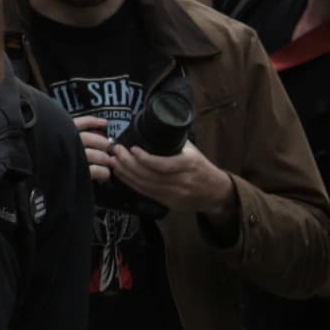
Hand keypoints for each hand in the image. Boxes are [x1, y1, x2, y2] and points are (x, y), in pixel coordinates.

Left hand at [99, 140, 232, 218]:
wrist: (215, 192)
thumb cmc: (201, 167)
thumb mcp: (192, 152)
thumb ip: (174, 142)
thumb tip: (152, 126)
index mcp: (189, 165)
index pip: (164, 164)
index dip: (145, 158)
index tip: (132, 148)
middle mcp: (182, 181)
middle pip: (150, 175)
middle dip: (129, 163)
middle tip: (116, 152)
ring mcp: (175, 194)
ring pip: (145, 185)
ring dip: (126, 173)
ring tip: (114, 161)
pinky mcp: (168, 203)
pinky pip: (146, 193)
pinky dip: (131, 183)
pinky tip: (121, 174)